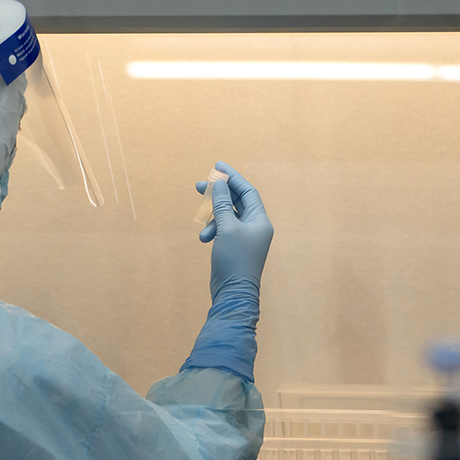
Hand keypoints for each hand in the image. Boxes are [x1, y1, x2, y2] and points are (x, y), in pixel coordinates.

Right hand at [195, 162, 272, 299]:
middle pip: (236, 201)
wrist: (233, 293)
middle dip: (218, 194)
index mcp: (260, 220)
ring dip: (212, 216)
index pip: (247, 191)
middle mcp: (255, 226)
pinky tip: (204, 239)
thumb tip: (220, 182)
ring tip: (201, 223)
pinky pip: (223, 230)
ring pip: (227, 216)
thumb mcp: (227, 228)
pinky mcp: (234, 247)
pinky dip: (213, 230)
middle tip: (199, 185)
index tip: (217, 166)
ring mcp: (245, 238)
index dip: (232, 177)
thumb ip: (222, 204)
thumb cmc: (234, 260)